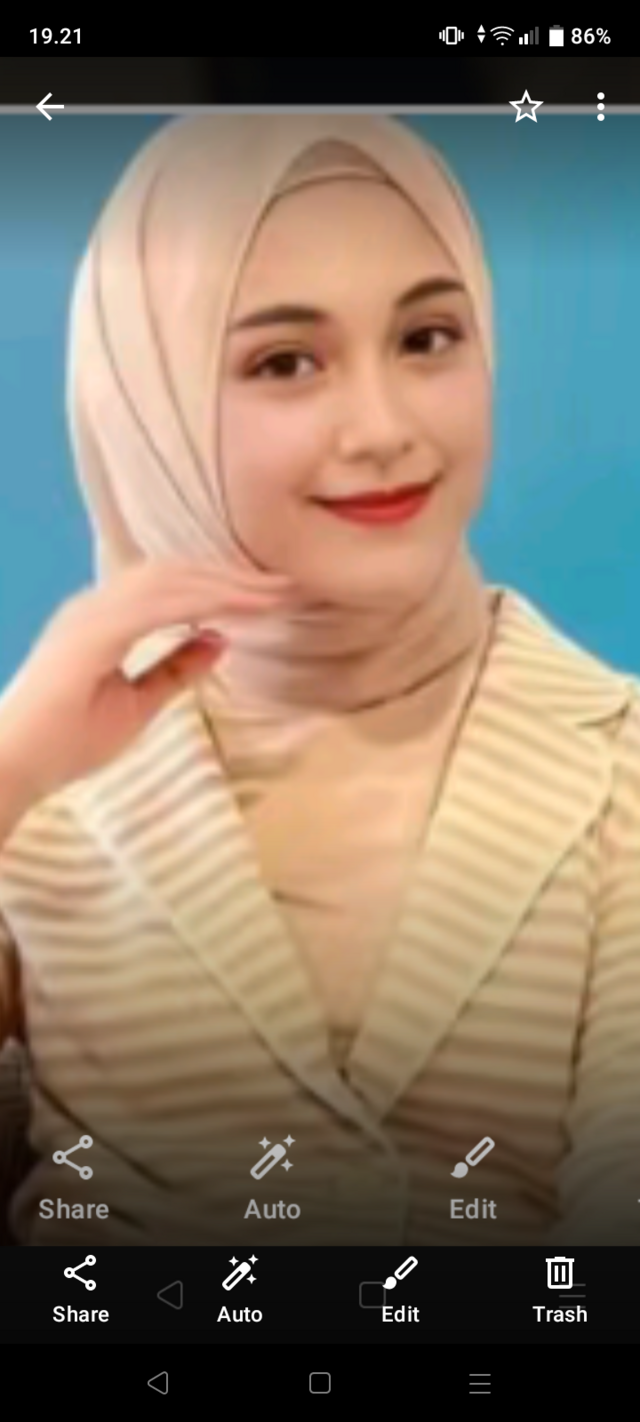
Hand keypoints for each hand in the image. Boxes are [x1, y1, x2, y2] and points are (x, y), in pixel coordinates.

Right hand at [0, 560, 292, 807]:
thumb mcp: (137, 704)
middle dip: (231, 577)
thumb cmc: (64, 742)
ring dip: (225, 585)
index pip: (170, 587)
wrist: (12, 765)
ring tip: (272, 594)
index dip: (220, 585)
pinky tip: (238, 608)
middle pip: (174, 574)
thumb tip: (220, 639)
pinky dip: (202, 601)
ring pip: (169, 582)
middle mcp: (95, 606)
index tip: (268, 595)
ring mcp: (90, 615)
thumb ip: (174, 670)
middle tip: (285, 586)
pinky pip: (156, 606)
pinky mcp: (91, 634)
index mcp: (103, 618)